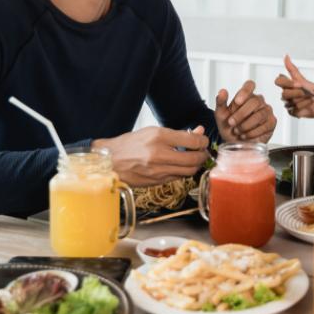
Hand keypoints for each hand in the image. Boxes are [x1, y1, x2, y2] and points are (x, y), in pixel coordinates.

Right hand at [92, 125, 208, 186]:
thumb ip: (178, 134)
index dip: (203, 141)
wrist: (110, 162)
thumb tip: (199, 131)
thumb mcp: (154, 131)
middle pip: (194, 159)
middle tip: (203, 151)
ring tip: (195, 159)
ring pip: (189, 171)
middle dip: (203, 155)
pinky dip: (184, 172)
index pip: (192, 141)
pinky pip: (178, 178)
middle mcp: (160, 155)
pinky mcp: (156, 182)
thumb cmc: (131, 144)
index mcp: (159, 137)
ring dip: (196, 165)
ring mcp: (158, 170)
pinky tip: (182, 166)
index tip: (203, 140)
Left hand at [214, 80, 276, 142]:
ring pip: (260, 115)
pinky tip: (245, 135)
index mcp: (246, 95)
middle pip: (255, 101)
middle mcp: (259, 101)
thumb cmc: (229, 126)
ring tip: (237, 131)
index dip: (245, 92)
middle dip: (241, 114)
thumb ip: (221, 102)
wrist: (235, 143)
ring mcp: (267, 111)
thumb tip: (222, 91)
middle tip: (231, 123)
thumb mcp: (221, 115)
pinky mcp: (272, 122)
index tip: (237, 102)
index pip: (250, 85)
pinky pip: (265, 126)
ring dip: (246, 125)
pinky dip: (252, 133)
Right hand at [274, 55, 313, 121]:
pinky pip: (292, 110)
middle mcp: (289, 94)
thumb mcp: (305, 80)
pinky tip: (308, 106)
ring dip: (301, 101)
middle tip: (306, 93)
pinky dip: (301, 108)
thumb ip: (293, 70)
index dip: (286, 83)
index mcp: (290, 85)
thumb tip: (286, 56)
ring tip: (310, 99)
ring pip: (288, 102)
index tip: (298, 84)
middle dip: (297, 93)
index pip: (278, 81)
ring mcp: (290, 103)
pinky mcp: (293, 112)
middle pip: (284, 93)